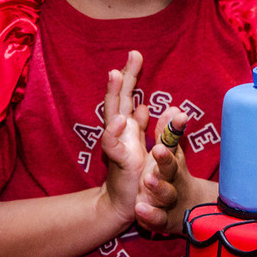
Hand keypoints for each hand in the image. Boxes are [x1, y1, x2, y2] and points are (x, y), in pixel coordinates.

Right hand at [102, 51, 148, 226]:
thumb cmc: (135, 173)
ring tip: (115, 74)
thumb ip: (144, 126)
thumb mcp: (145, 145)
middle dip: (125, 75)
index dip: (131, 75)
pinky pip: (113, 144)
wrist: (127, 202)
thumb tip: (143, 105)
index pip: (128, 95)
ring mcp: (117, 143)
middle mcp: (120, 131)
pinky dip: (115, 131)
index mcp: (128, 125)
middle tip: (133, 54)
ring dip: (112, 95)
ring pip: (112, 114)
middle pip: (119, 98)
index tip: (136, 54)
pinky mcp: (119, 160)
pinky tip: (122, 118)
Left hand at [135, 107, 194, 234]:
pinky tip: (139, 210)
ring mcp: (168, 201)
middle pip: (170, 171)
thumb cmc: (174, 177)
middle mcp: (172, 181)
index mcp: (173, 164)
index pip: (172, 149)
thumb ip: (168, 135)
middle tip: (156, 151)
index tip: (170, 129)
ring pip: (165, 195)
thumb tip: (174, 108)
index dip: (171, 139)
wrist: (188, 209)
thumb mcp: (171, 156)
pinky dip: (150, 215)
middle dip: (164, 162)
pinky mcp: (163, 220)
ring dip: (158, 188)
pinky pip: (157, 219)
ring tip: (147, 180)